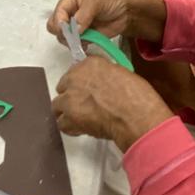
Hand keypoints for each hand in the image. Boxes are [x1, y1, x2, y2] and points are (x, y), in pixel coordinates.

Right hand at [47, 0, 166, 43]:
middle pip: (54, 27)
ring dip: (72, 41)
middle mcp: (68, 12)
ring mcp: (74, 26)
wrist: (127, 12)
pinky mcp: (82, 37)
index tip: (69, 30)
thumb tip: (75, 30)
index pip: (56, 14)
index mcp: (68, 0)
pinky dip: (79, 46)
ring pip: (62, 38)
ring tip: (86, 37)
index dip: (60, 23)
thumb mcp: (96, 1)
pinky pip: (74, 45)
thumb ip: (84, 14)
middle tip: (76, 36)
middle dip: (63, 33)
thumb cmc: (111, 0)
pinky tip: (88, 43)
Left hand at [52, 57, 172, 147]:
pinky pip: (62, 124)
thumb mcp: (121, 75)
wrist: (135, 116)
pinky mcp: (68, 118)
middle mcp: (75, 78)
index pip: (76, 71)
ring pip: (57, 105)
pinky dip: (70, 127)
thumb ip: (104, 76)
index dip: (81, 83)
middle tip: (83, 105)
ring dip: (67, 112)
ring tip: (79, 119)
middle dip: (71, 96)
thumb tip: (100, 83)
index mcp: (90, 64)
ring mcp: (69, 98)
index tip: (87, 90)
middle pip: (63, 87)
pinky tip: (81, 129)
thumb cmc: (137, 96)